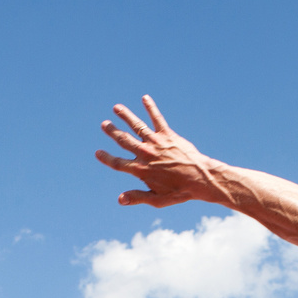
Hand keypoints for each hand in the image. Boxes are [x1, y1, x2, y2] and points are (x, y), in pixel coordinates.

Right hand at [94, 95, 213, 208]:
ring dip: (126, 116)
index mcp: (141, 170)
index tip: (98, 152)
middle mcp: (145, 154)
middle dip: (112, 131)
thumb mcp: (157, 200)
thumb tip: (119, 199)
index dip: (106, 158)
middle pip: (123, 140)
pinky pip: (157, 118)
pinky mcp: (168, 135)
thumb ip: (137, 197)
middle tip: (104, 124)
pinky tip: (145, 98)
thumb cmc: (180, 192)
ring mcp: (156, 142)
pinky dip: (151, 108)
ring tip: (117, 108)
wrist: (200, 178)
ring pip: (137, 126)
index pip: (117, 163)